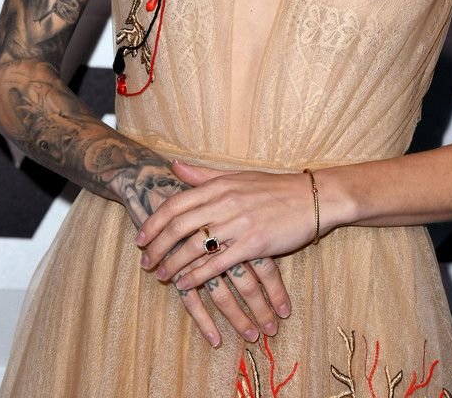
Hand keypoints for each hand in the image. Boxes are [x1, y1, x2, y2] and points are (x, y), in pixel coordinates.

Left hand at [120, 159, 289, 346]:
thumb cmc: (274, 187)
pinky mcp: (254, 243)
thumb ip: (203, 175)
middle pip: (179, 226)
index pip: (175, 204)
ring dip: (173, 264)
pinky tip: (186, 284)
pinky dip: (198, 275)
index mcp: (219, 185)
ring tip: (161, 277)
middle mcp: (225, 202)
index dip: (154, 222)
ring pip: (194, 246)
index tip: (140, 238)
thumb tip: (173, 167)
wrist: (311, 198)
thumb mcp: (237, 175)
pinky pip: (218, 262)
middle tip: (145, 262)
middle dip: (157, 247)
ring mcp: (239, 223)